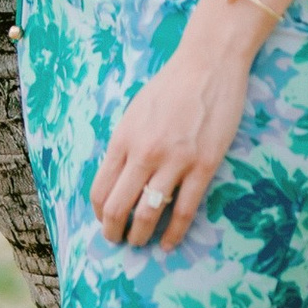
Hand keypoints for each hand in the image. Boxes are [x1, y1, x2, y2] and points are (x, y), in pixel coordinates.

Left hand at [90, 14, 256, 250]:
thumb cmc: (171, 85)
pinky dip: (174, 233)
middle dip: (113, 232)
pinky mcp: (203, 166)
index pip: (100, 190)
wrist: (208, 64)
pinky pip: (184, 210)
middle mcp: (143, 153)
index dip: (99, 214)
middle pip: (117, 208)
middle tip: (119, 240)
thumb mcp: (135, 112)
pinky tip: (169, 243)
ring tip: (140, 243)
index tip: (105, 221)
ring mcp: (174, 161)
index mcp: (123, 139)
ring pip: (148, 214)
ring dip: (140, 236)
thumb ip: (126, 144)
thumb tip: (118, 177)